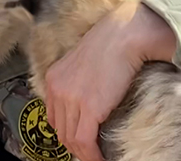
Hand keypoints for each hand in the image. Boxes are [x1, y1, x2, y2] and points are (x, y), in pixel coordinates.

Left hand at [44, 2, 176, 160]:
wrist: (127, 34)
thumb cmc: (113, 43)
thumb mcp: (85, 62)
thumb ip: (80, 82)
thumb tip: (89, 103)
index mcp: (54, 78)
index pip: (53, 117)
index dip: (66, 133)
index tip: (79, 141)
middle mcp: (57, 89)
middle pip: (61, 131)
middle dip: (75, 146)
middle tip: (91, 152)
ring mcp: (71, 99)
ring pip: (71, 140)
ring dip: (85, 154)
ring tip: (98, 157)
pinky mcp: (89, 108)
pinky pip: (84, 142)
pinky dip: (92, 156)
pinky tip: (101, 158)